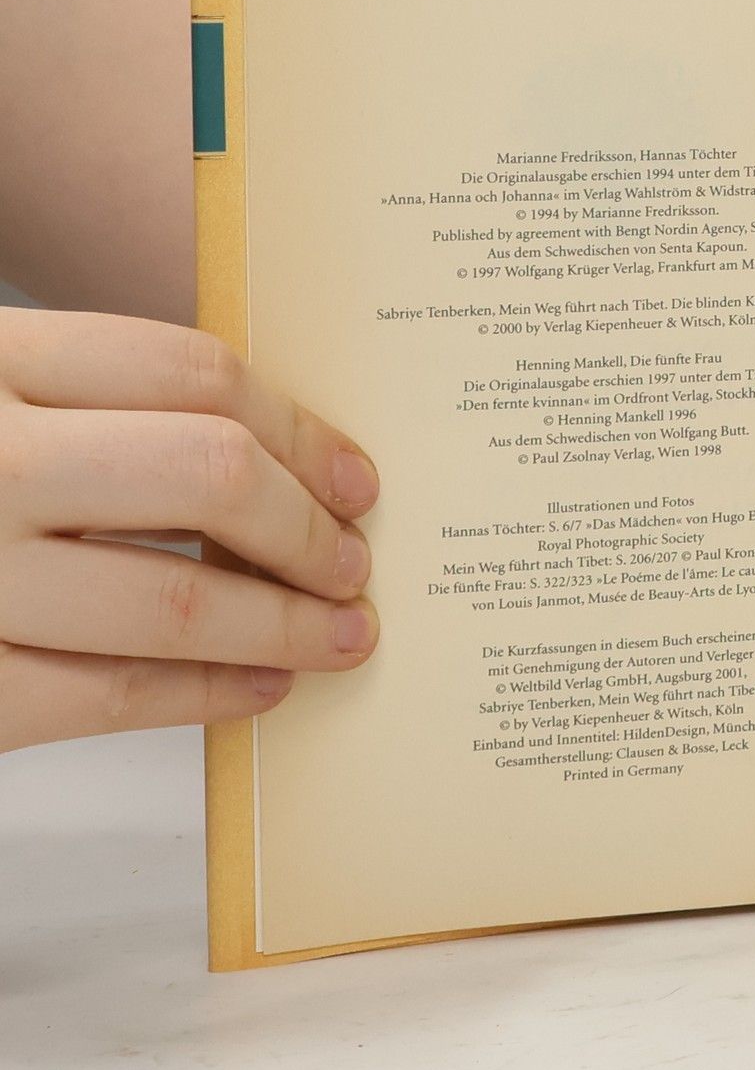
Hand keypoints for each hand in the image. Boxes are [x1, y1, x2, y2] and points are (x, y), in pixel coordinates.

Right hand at [0, 310, 379, 751]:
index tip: (356, 478)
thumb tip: (268, 459)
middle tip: (355, 563)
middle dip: (309, 529)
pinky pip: (106, 695)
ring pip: (174, 599)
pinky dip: (207, 694)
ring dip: (284, 625)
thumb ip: (84, 404)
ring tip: (337, 635)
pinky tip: (259, 689)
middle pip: (207, 474)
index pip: (191, 374)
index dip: (301, 430)